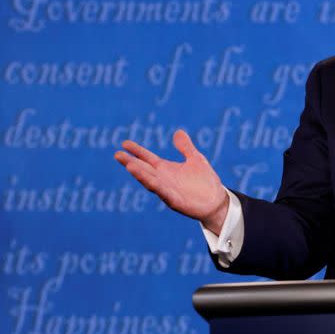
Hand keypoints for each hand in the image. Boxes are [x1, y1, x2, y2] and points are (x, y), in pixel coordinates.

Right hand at [114, 129, 228, 233]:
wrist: (217, 201)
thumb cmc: (205, 181)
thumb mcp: (195, 159)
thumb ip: (185, 147)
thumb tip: (178, 132)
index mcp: (166, 169)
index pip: (148, 158)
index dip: (137, 151)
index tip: (124, 143)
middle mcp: (163, 180)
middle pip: (144, 170)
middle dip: (131, 163)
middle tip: (118, 154)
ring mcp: (168, 191)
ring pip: (151, 182)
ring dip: (140, 175)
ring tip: (129, 165)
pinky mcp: (175, 201)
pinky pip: (164, 193)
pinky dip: (157, 187)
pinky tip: (150, 181)